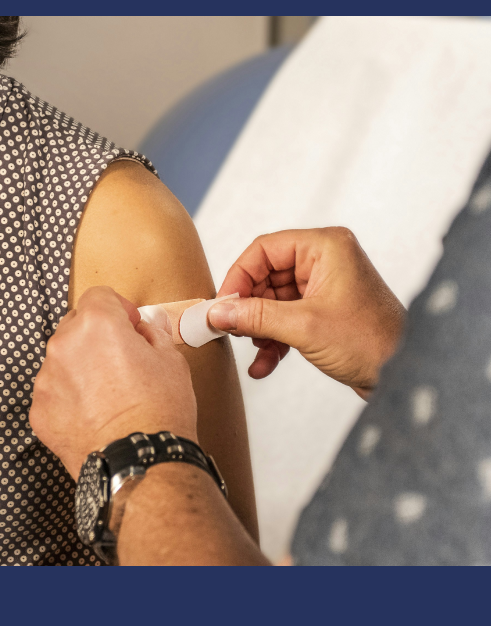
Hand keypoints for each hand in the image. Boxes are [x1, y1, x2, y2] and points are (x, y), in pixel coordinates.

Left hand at [29, 286, 197, 479]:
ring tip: (108, 394)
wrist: (140, 463)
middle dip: (96, 336)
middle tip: (122, 359)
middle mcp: (63, 345)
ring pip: (62, 360)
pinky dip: (69, 398)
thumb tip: (145, 328)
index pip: (98, 295)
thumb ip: (152, 334)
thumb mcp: (171, 361)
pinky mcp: (39, 410)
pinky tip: (94, 414)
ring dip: (80, 367)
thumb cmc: (159, 413)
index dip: (118, 308)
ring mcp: (46, 380)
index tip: (130, 324)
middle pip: (75, 325)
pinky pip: (53, 392)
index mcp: (96, 324)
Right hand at [207, 227, 405, 397]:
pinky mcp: (324, 313)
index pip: (265, 250)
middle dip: (249, 307)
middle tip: (231, 328)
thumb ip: (255, 316)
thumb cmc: (372, 343)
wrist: (407, 377)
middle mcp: (325, 261)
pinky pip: (286, 319)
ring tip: (253, 349)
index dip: (239, 275)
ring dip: (259, 328)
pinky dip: (273, 340)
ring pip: (273, 301)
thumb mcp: (303, 327)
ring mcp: (324, 287)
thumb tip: (218, 311)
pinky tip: (264, 365)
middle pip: (266, 276)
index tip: (222, 303)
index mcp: (325, 247)